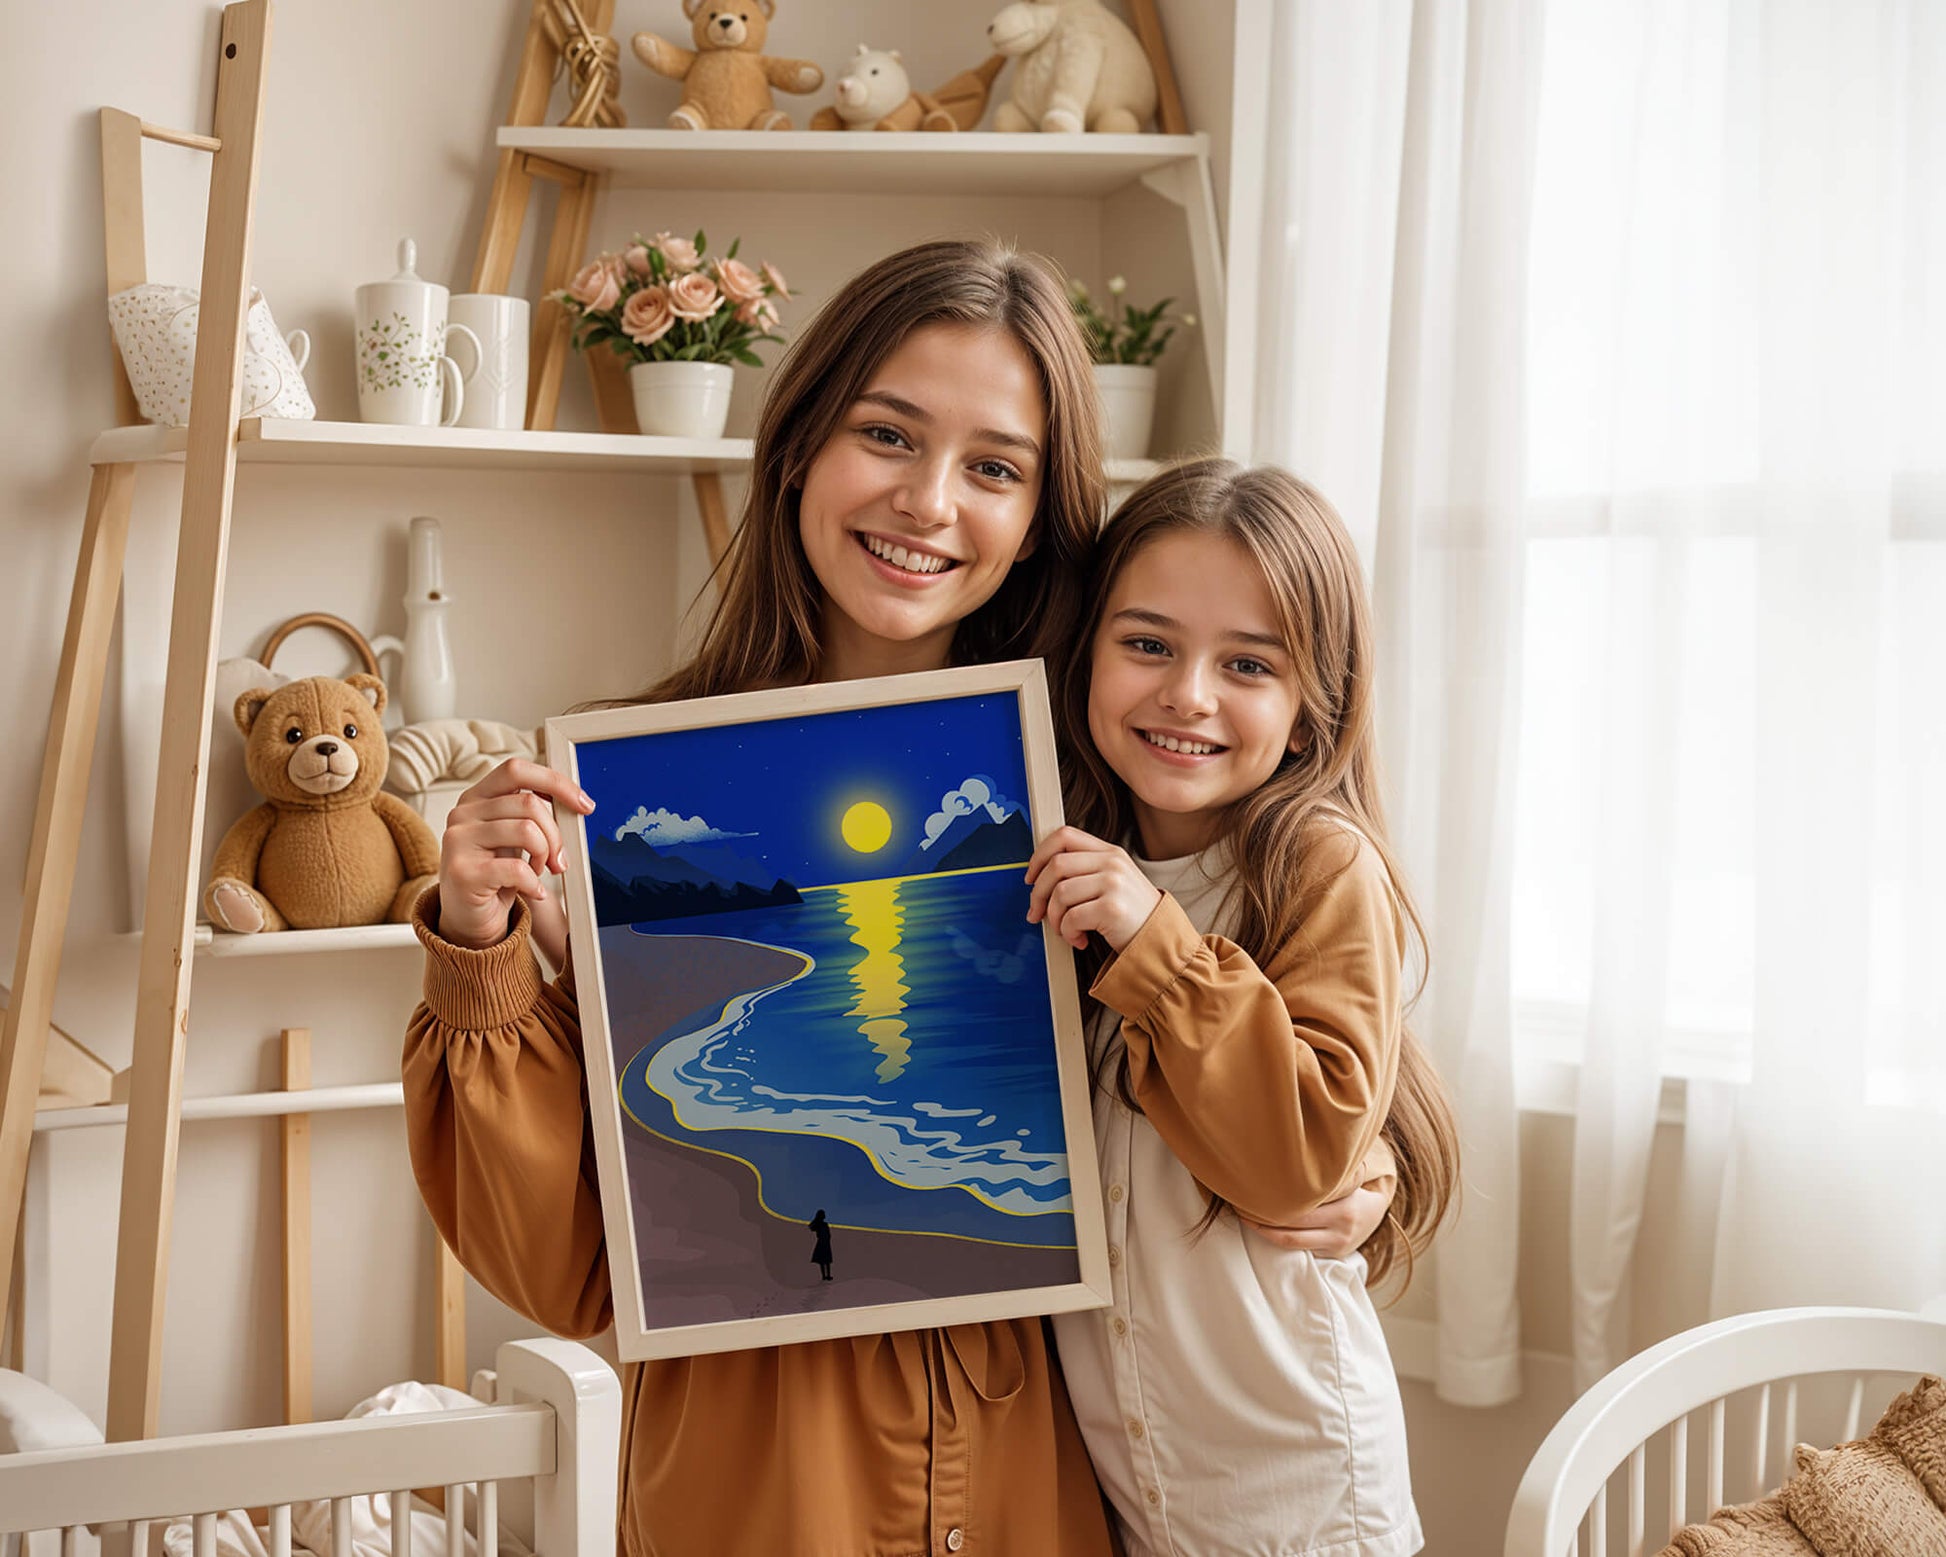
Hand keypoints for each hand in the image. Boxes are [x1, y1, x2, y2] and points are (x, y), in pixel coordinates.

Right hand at [437, 758, 593, 951]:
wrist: (467, 918)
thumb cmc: (495, 873)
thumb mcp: (513, 836)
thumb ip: (532, 815)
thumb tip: (575, 804)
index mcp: (476, 797)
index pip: (517, 770)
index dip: (555, 782)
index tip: (583, 805)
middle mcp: (463, 814)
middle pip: (530, 804)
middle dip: (556, 835)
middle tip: (559, 859)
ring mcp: (458, 841)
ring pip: (528, 832)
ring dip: (545, 856)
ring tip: (538, 872)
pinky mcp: (463, 872)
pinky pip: (518, 869)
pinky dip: (535, 883)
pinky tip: (532, 890)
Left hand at [1024, 827, 1161, 951]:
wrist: (1160, 940)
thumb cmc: (1131, 915)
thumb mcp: (1113, 881)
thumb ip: (1084, 871)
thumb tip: (1038, 879)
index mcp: (1110, 852)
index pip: (1064, 835)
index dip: (1039, 855)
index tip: (1030, 877)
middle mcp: (1112, 863)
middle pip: (1056, 866)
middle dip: (1038, 893)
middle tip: (1036, 913)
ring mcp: (1114, 884)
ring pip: (1060, 893)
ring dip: (1055, 918)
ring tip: (1066, 930)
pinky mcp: (1112, 908)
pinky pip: (1072, 918)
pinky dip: (1068, 933)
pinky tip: (1079, 939)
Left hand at [1241, 1179, 1391, 1258]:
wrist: (1376, 1211)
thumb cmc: (1352, 1186)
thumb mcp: (1345, 1178)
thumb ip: (1324, 1175)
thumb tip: (1286, 1157)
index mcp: (1343, 1210)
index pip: (1299, 1213)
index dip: (1271, 1209)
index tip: (1249, 1197)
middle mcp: (1339, 1231)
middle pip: (1291, 1232)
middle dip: (1263, 1223)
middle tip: (1241, 1210)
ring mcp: (1335, 1246)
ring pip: (1292, 1245)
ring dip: (1266, 1234)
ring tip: (1247, 1220)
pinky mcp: (1332, 1255)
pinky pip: (1301, 1250)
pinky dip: (1281, 1240)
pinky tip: (1265, 1229)